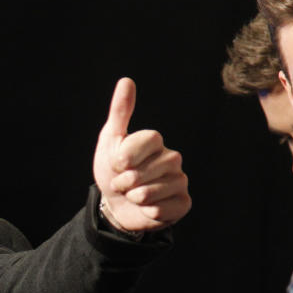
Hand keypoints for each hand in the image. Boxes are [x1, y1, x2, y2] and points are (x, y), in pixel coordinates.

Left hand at [93, 77, 190, 231]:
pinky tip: (146, 208)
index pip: (149, 139)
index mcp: (155, 142)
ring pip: (154, 191)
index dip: (126, 156)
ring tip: (132, 195)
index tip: (116, 163)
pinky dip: (148, 212)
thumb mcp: (110, 141)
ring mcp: (180, 181)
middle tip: (121, 183)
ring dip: (135, 197)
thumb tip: (126, 80)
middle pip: (148, 170)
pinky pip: (164, 209)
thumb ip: (119, 112)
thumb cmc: (113, 171)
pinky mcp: (183, 203)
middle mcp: (172, 158)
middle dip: (125, 181)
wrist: (115, 205)